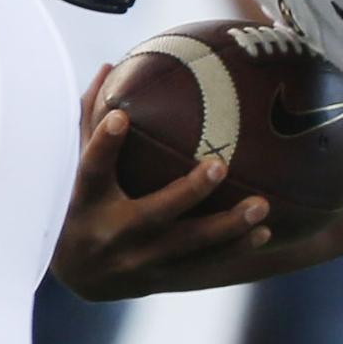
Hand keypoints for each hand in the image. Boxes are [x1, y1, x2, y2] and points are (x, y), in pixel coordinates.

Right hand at [53, 75, 275, 298]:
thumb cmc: (82, 204)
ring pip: (188, 245)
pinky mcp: (161, 279)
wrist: (81, 276)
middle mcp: (111, 234)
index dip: (103, 144)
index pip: (91, 169)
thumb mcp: (77, 168)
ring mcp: (138, 261)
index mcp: (86, 201)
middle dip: (187, 192)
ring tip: (262, 205)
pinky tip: (265, 233)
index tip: (121, 116)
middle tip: (219, 166)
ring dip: (227, 226)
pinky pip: (203, 265)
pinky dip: (234, 250)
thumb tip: (110, 64)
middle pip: (153, 213)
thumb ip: (91, 121)